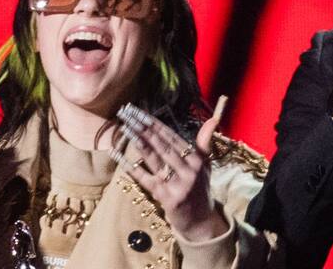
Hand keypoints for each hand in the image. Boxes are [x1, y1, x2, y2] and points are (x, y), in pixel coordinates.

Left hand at [117, 99, 228, 241]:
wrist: (200, 221)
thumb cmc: (199, 189)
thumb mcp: (205, 165)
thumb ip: (204, 143)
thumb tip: (212, 119)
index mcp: (197, 160)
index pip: (173, 137)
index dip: (155, 124)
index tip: (140, 112)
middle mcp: (188, 170)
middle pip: (162, 145)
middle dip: (144, 128)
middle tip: (128, 114)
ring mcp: (177, 185)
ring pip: (154, 159)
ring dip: (138, 142)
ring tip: (125, 128)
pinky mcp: (165, 198)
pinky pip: (145, 179)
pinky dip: (131, 167)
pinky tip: (119, 155)